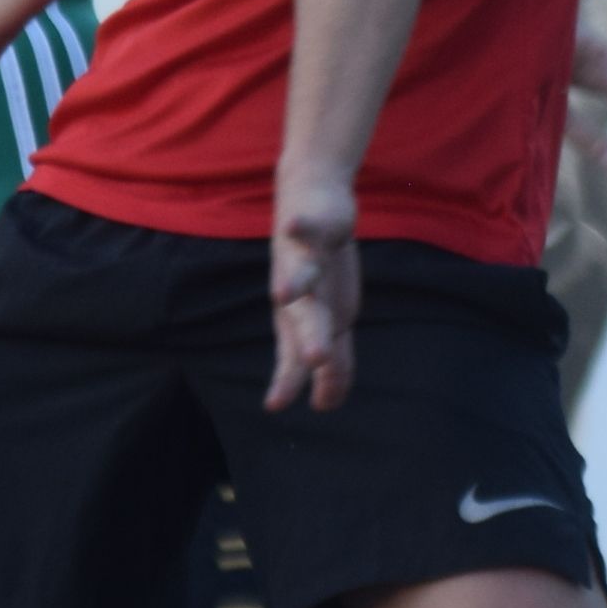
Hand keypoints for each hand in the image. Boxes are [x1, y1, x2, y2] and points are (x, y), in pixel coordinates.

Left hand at [265, 170, 359, 411]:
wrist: (312, 201)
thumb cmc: (320, 267)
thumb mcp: (332, 319)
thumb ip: (332, 363)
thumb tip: (326, 405)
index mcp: (302, 318)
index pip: (295, 352)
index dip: (287, 377)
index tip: (274, 406)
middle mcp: (297, 290)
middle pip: (305, 318)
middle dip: (309, 339)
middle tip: (313, 360)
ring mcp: (302, 256)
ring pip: (302, 273)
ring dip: (295, 282)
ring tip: (284, 294)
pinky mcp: (313, 223)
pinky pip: (307, 224)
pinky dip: (300, 225)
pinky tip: (293, 225)